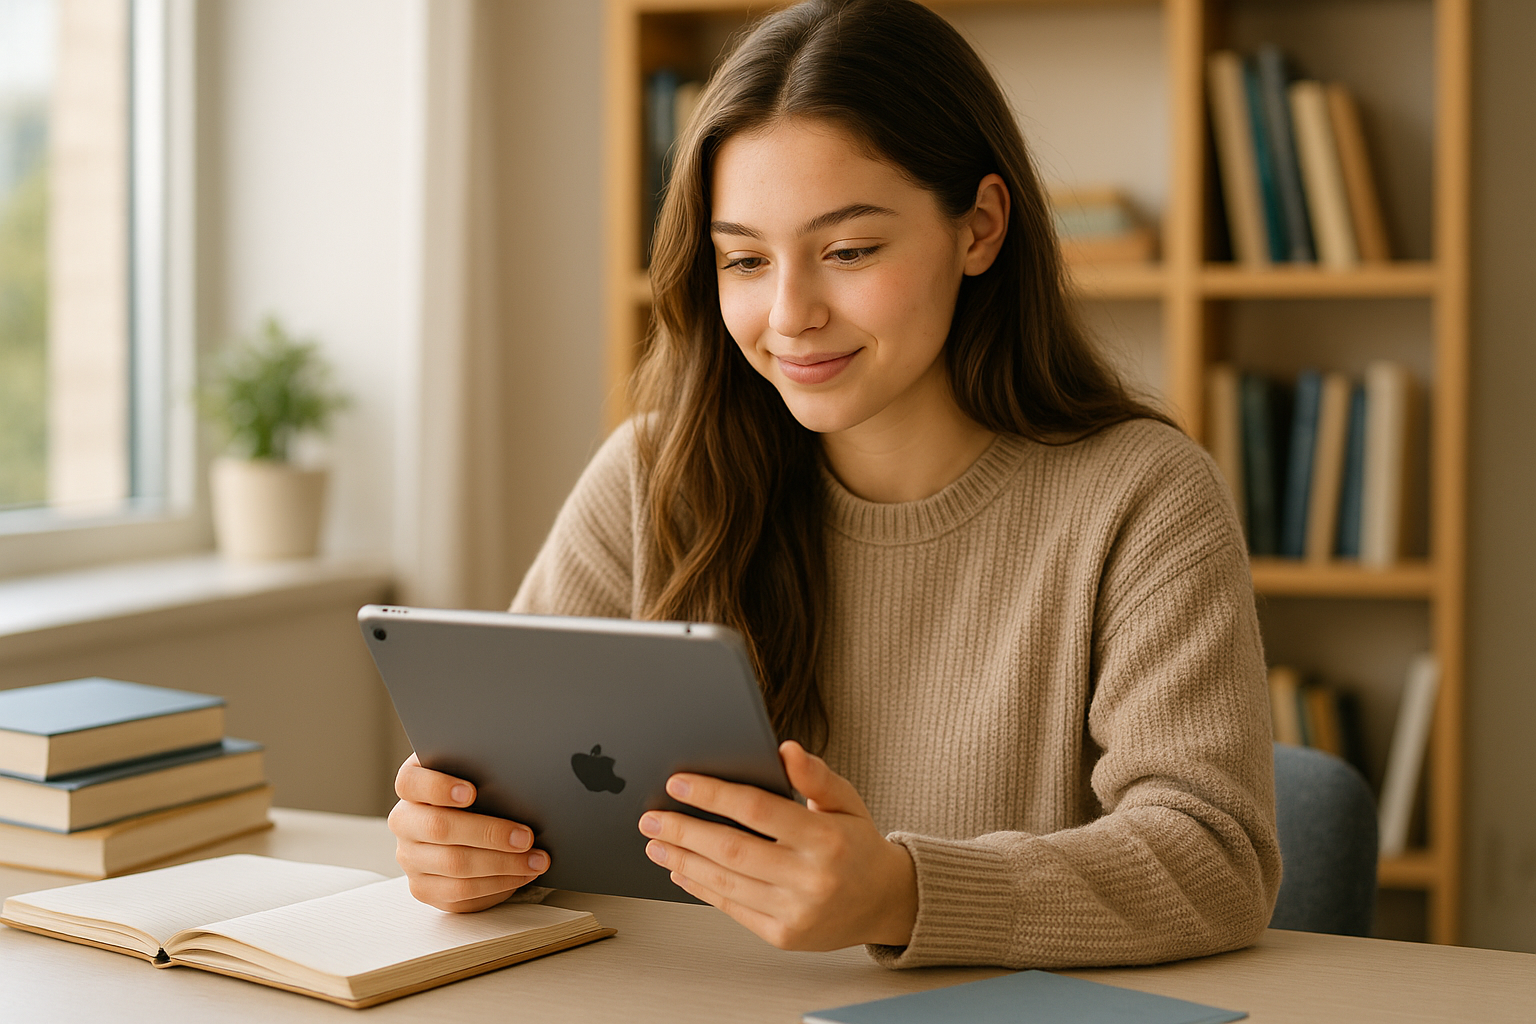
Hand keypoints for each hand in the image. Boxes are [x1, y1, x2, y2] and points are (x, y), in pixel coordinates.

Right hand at [388, 753, 549, 911]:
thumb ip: (484, 775)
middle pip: (439, 827)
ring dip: (503, 863)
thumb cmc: (480, 798)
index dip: (438, 786)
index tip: (472, 792)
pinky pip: (461, 890)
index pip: (410, 782)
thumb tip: (519, 781)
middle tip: (526, 836)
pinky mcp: (423, 888)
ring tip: (536, 859)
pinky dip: (499, 883)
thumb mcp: (478, 779)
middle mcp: (404, 822)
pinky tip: (523, 874)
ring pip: (454, 863)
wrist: (472, 834)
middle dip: (489, 832)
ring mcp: (411, 858)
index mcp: (412, 787)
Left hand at [637, 741, 917, 949]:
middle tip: (651, 817)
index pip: (757, 810)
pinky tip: (680, 869)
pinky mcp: (783, 936)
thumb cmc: (858, 844)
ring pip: (725, 882)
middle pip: (732, 849)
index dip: (713, 795)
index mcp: (826, 837)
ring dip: (682, 860)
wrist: (884, 902)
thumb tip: (784, 749)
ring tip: (656, 842)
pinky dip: (700, 888)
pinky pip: (732, 908)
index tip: (678, 783)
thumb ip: (815, 775)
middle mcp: (811, 877)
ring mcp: (795, 911)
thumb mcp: (847, 801)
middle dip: (683, 830)